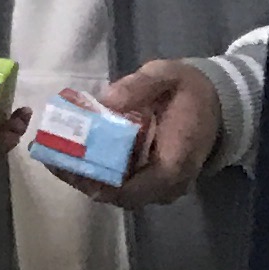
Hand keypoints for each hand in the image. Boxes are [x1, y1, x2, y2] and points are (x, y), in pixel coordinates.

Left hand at [59, 65, 223, 208]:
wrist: (219, 102)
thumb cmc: (191, 90)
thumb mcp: (168, 75)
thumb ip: (138, 86)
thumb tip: (106, 102)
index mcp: (174, 164)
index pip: (130, 191)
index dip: (95, 182)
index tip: (65, 163)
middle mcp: (167, 184)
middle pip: (117, 195)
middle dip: (81, 177)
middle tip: (49, 155)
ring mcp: (159, 182)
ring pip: (116, 190)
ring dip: (85, 175)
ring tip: (52, 153)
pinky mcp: (152, 175)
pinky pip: (121, 180)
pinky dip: (96, 168)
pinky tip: (71, 151)